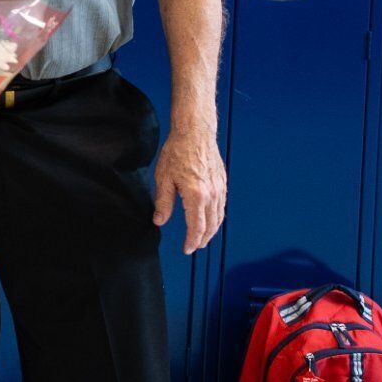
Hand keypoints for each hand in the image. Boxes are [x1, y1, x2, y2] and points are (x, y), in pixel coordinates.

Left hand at [153, 125, 225, 252]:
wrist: (195, 132)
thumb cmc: (178, 151)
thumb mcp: (163, 178)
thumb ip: (163, 202)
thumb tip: (159, 220)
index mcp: (196, 196)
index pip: (196, 227)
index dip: (192, 241)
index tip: (187, 249)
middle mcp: (212, 195)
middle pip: (210, 226)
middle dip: (202, 240)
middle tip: (195, 246)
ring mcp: (220, 189)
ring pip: (218, 218)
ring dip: (211, 231)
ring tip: (202, 237)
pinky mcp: (222, 182)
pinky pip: (222, 206)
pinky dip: (217, 217)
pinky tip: (210, 218)